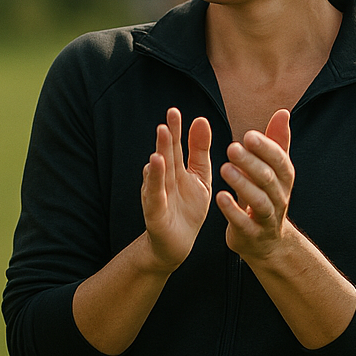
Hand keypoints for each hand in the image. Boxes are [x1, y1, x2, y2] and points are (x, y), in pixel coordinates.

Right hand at [140, 108, 214, 272]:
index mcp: (176, 170)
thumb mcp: (199, 177)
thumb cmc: (188, 209)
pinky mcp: (155, 212)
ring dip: (159, 154)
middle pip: (165, 155)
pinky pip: (154, 194)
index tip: (175, 111)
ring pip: (158, 172)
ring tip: (161, 137)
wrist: (177, 244)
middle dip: (166, 137)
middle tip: (168, 118)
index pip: (175, 146)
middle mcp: (164, 179)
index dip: (175, 130)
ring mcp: (157, 194)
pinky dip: (154, 180)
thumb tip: (201, 119)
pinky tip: (154, 166)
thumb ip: (199, 151)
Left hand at [216, 109, 295, 261]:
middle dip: (251, 162)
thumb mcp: (273, 171)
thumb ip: (276, 143)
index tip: (248, 135)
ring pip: (259, 201)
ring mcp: (267, 218)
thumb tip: (283, 112)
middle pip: (268, 179)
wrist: (266, 242)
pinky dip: (233, 210)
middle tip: (231, 148)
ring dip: (242, 183)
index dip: (266, 148)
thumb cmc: (266, 197)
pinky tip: (219, 196)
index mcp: (284, 180)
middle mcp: (279, 198)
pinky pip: (244, 223)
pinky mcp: (252, 235)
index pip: (279, 161)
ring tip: (224, 168)